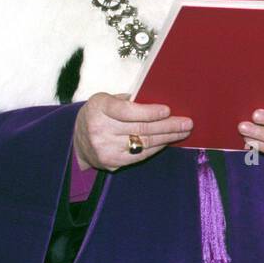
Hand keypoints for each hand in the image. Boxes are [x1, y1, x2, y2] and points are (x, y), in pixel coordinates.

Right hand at [74, 92, 192, 171]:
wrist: (76, 140)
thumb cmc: (99, 113)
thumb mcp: (107, 99)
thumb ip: (129, 100)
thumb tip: (159, 100)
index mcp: (99, 107)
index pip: (126, 111)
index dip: (149, 112)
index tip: (168, 110)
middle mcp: (100, 129)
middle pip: (140, 128)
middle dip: (168, 126)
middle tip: (187, 123)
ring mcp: (105, 148)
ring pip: (143, 143)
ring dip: (167, 137)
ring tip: (184, 131)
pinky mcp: (112, 163)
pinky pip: (140, 155)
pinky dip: (156, 147)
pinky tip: (168, 141)